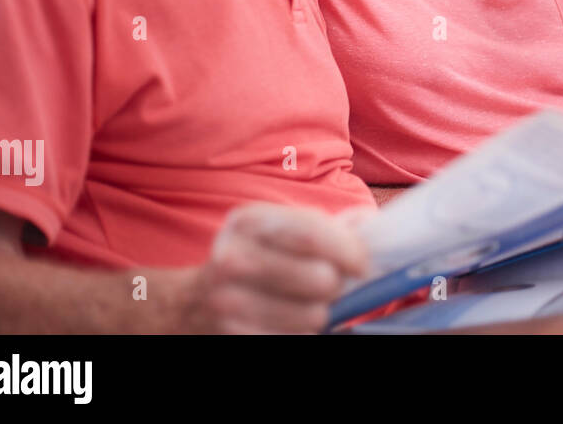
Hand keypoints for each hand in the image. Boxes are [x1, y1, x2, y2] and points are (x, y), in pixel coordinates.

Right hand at [183, 203, 372, 333]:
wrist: (192, 303)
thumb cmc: (256, 259)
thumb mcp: (280, 230)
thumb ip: (326, 226)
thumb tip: (369, 225)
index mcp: (249, 222)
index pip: (313, 234)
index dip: (350, 251)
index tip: (363, 265)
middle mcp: (232, 259)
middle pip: (321, 279)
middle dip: (336, 285)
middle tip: (329, 286)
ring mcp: (227, 303)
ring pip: (314, 317)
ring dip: (321, 314)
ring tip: (307, 305)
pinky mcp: (232, 336)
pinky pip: (294, 341)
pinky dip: (300, 335)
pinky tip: (287, 323)